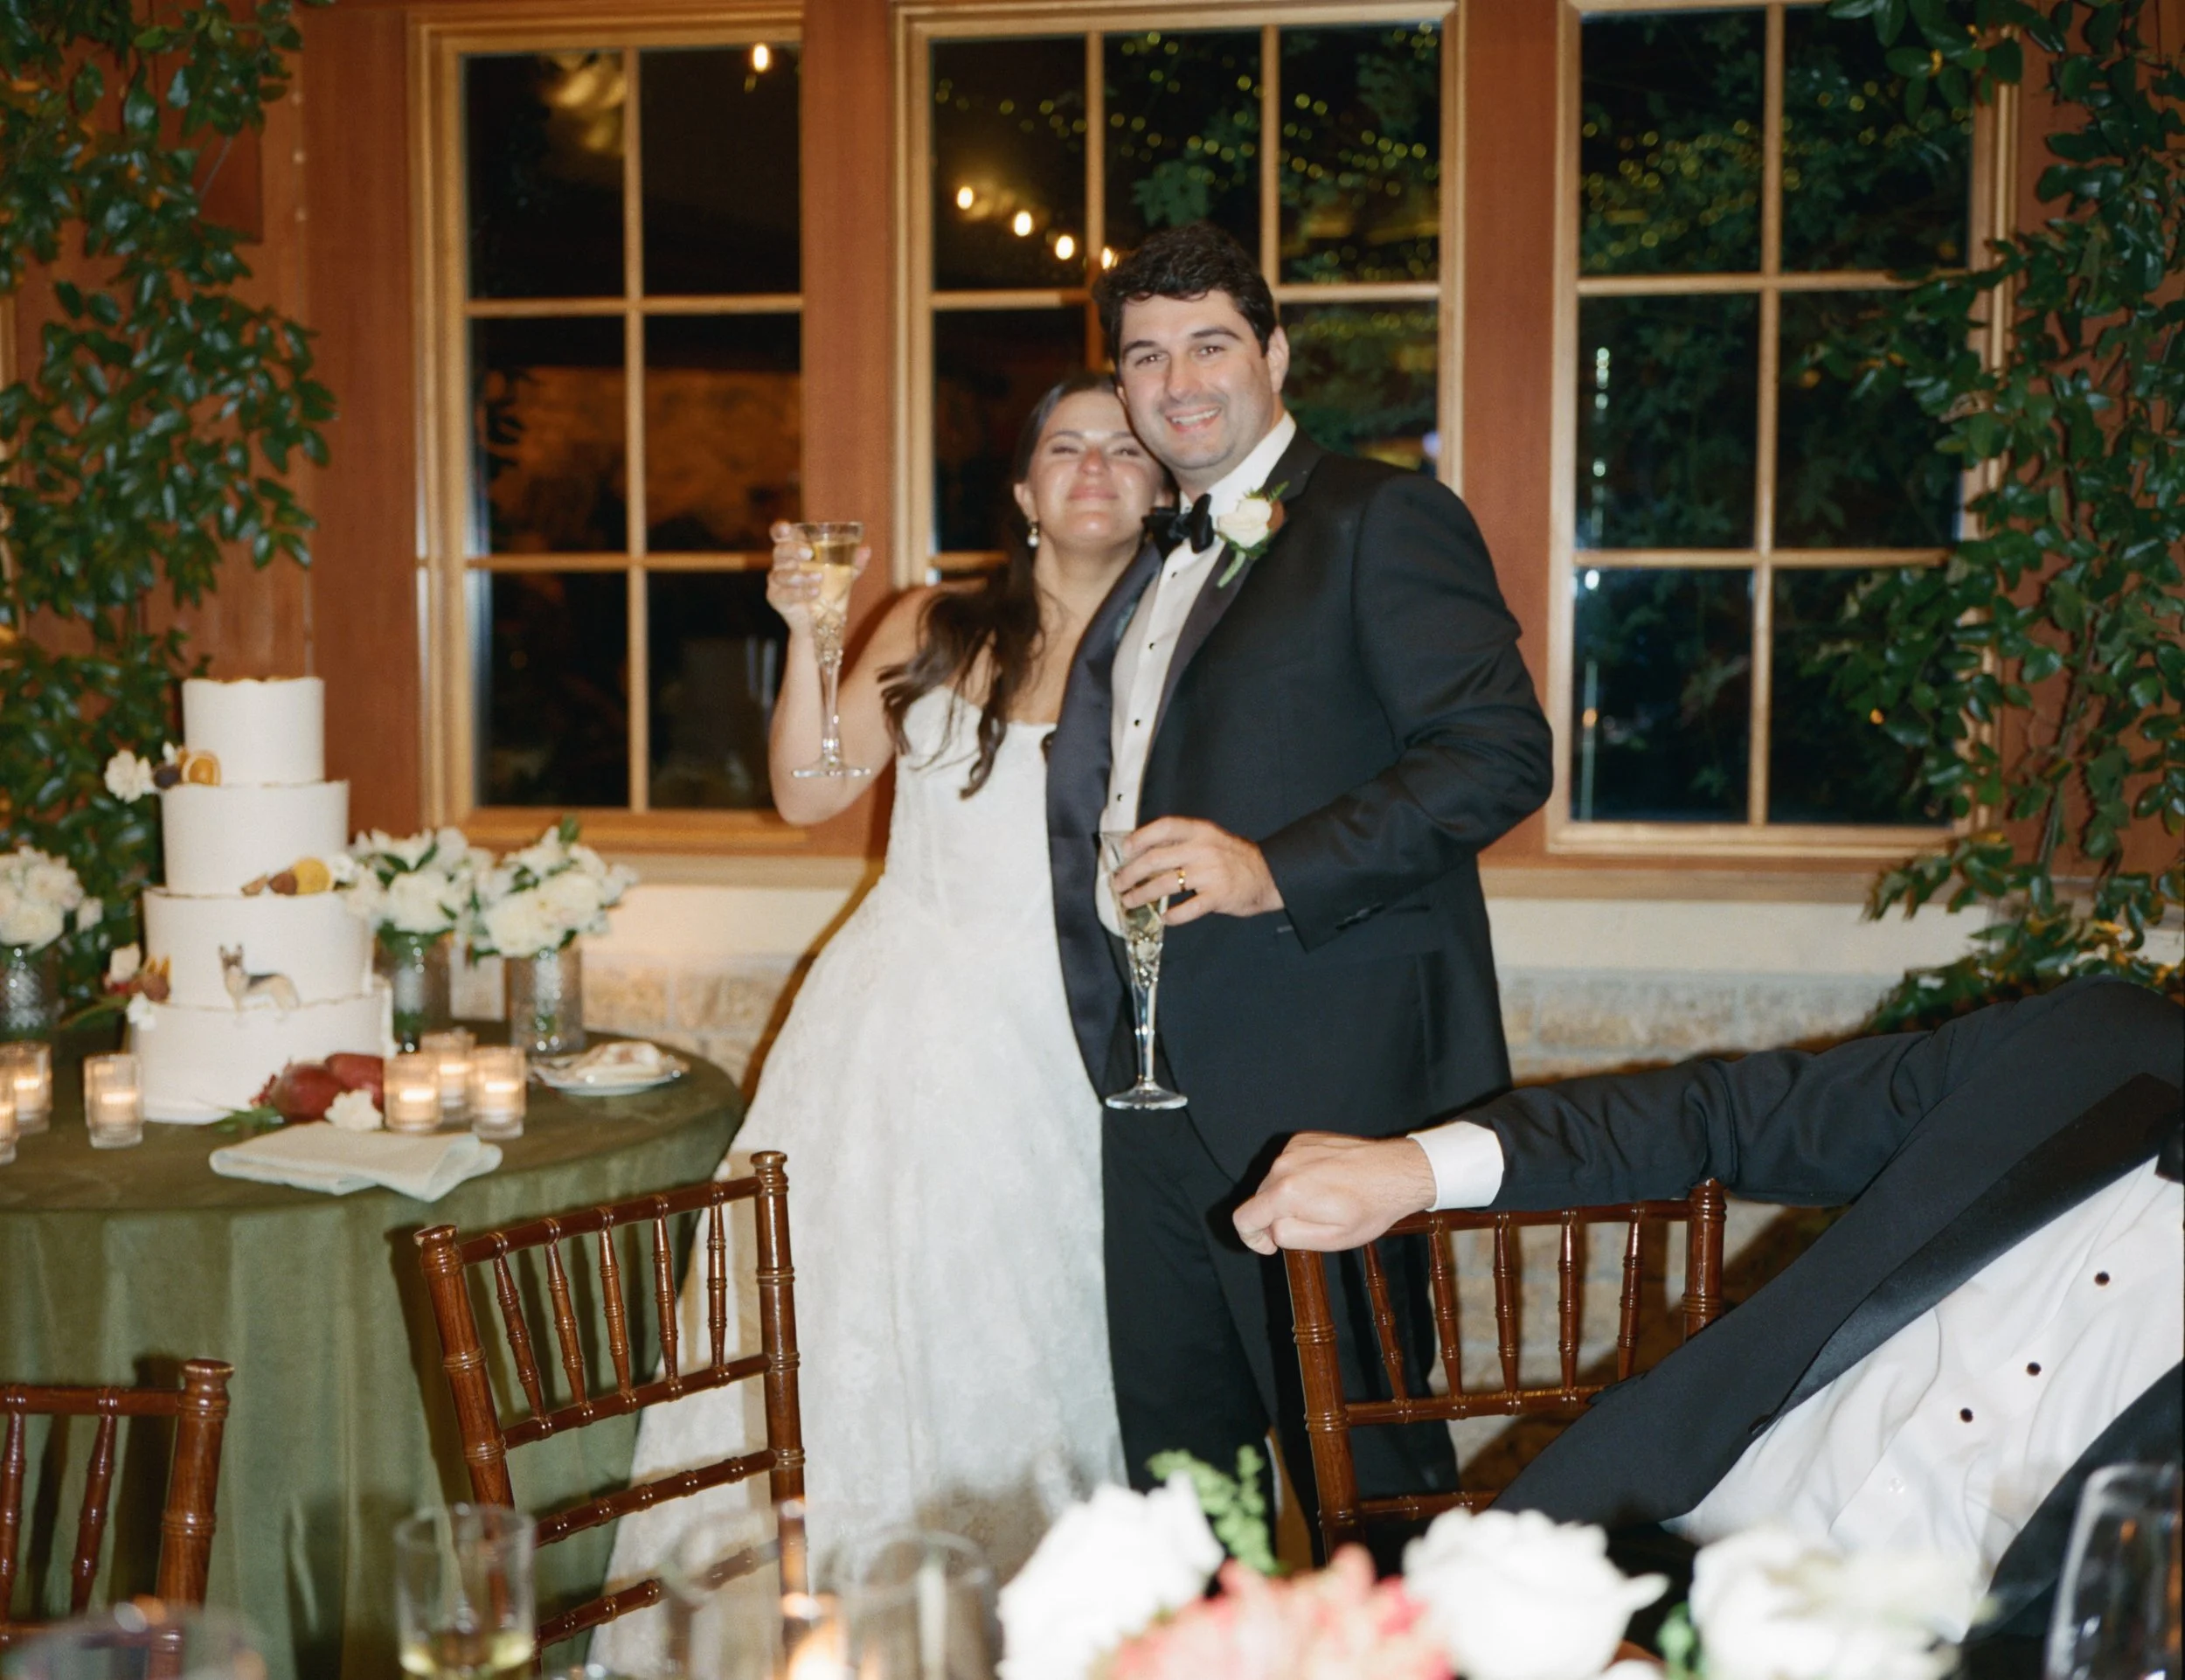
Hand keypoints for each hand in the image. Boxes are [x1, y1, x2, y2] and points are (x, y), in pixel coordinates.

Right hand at [766, 520, 870, 636]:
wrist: (822, 623)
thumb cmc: (830, 592)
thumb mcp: (844, 576)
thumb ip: (854, 563)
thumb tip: (866, 550)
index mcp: (794, 551)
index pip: (781, 535)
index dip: (780, 529)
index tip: (787, 528)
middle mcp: (782, 563)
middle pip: (780, 551)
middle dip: (793, 549)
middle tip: (809, 553)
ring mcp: (777, 581)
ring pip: (781, 574)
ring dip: (799, 575)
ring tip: (819, 578)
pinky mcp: (776, 598)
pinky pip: (784, 594)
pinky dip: (799, 592)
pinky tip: (814, 592)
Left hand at [1111, 817, 1282, 925]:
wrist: (1269, 874)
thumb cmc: (1232, 858)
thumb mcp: (1210, 839)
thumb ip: (1182, 842)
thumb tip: (1142, 853)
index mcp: (1200, 831)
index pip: (1164, 827)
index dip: (1140, 837)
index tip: (1125, 851)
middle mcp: (1203, 849)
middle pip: (1156, 859)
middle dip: (1131, 874)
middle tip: (1119, 884)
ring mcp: (1211, 873)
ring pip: (1165, 884)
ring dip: (1142, 895)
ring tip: (1130, 901)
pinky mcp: (1218, 896)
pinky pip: (1188, 908)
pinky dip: (1172, 916)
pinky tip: (1164, 918)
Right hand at [1232, 1133, 1437, 1254]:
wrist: (1396, 1172)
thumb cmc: (1369, 1209)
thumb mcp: (1331, 1238)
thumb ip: (1290, 1236)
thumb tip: (1270, 1229)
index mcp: (1287, 1192)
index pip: (1244, 1218)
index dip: (1251, 1239)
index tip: (1270, 1245)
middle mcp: (1283, 1165)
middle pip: (1259, 1199)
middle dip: (1275, 1216)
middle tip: (1311, 1224)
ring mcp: (1293, 1148)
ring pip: (1273, 1182)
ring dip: (1288, 1195)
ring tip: (1323, 1200)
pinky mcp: (1303, 1139)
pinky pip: (1287, 1164)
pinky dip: (1298, 1176)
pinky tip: (1325, 1181)